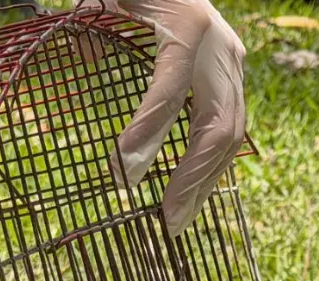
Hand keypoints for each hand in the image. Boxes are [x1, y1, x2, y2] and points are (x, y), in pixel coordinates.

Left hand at [104, 0, 245, 235]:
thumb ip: (90, 20)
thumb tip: (85, 60)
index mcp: (189, 24)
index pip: (170, 89)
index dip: (148, 133)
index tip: (122, 174)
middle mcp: (220, 48)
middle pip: (218, 125)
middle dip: (191, 178)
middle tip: (166, 221)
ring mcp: (233, 66)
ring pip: (231, 136)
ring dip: (203, 184)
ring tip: (177, 222)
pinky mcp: (233, 80)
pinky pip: (228, 133)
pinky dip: (209, 168)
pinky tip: (189, 196)